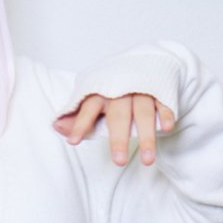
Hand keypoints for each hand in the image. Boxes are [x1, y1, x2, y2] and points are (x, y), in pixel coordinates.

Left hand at [53, 93, 176, 165]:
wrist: (143, 60)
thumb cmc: (112, 88)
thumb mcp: (92, 98)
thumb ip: (77, 115)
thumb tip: (56, 127)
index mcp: (100, 91)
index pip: (88, 109)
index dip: (80, 124)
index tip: (73, 141)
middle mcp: (121, 90)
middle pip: (119, 116)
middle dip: (119, 139)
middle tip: (118, 162)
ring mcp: (142, 89)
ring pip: (144, 113)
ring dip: (147, 136)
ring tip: (148, 161)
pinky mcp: (161, 90)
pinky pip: (164, 103)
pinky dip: (166, 114)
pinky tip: (167, 129)